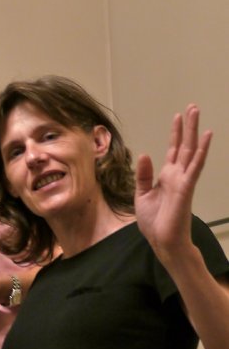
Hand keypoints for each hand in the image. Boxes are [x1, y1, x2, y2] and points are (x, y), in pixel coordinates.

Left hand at [135, 105, 211, 263]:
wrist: (162, 241)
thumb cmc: (154, 222)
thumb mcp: (142, 195)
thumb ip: (144, 175)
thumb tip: (145, 154)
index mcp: (167, 177)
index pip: (172, 150)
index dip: (175, 133)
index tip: (178, 116)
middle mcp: (177, 175)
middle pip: (184, 145)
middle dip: (188, 126)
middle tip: (192, 107)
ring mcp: (184, 180)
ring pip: (191, 151)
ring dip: (194, 132)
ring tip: (197, 114)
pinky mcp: (186, 187)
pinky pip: (195, 166)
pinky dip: (201, 151)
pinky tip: (206, 137)